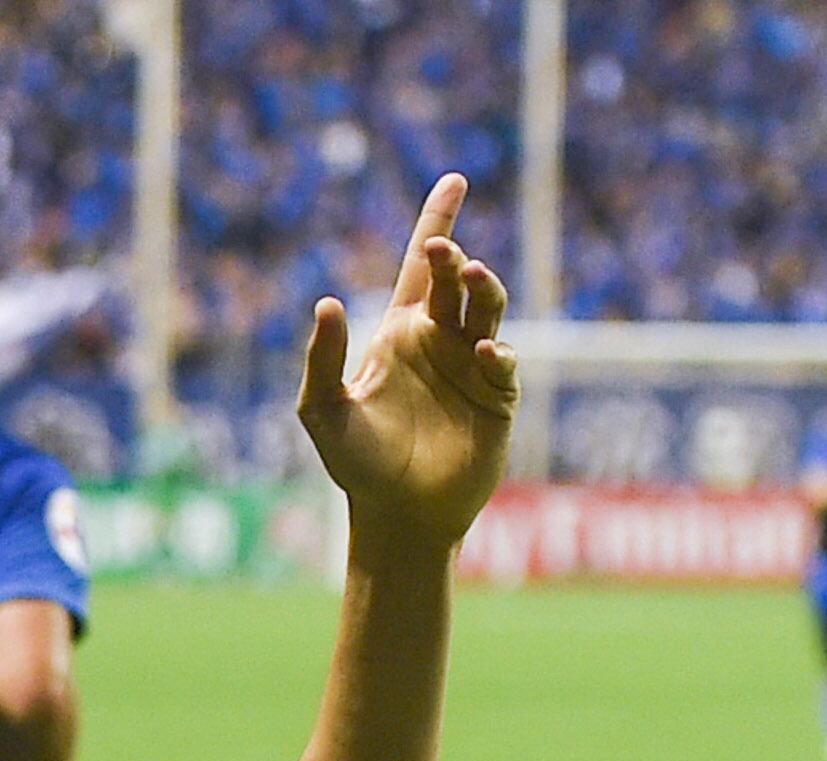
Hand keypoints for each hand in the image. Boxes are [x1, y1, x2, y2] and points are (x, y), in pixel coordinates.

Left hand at [298, 174, 515, 556]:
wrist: (399, 516)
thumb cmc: (357, 465)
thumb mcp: (323, 411)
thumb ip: (322, 359)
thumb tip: (325, 303)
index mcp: (401, 332)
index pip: (420, 267)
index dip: (437, 220)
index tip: (454, 179)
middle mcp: (441, 340)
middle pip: (456, 281)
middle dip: (453, 259)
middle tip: (442, 252)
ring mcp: (473, 367)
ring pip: (487, 310)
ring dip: (483, 289)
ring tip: (471, 277)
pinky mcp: (498, 399)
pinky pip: (504, 364)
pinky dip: (497, 355)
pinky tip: (481, 356)